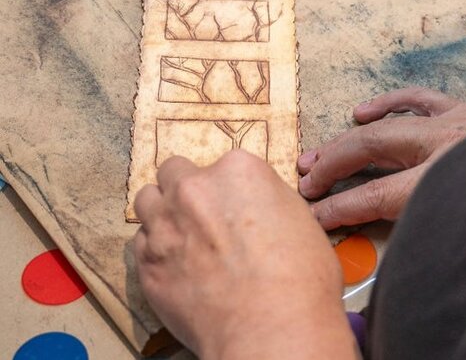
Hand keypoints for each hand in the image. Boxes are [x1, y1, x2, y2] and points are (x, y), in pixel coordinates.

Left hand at [134, 150, 357, 359]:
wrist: (271, 327)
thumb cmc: (299, 277)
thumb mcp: (300, 220)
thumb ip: (268, 202)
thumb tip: (258, 211)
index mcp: (238, 170)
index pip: (223, 164)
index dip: (230, 188)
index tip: (236, 207)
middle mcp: (194, 189)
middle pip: (173, 171)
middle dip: (186, 189)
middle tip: (204, 215)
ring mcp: (165, 225)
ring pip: (147, 201)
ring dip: (163, 212)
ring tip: (183, 236)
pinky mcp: (147, 263)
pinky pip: (141, 243)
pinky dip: (155, 249)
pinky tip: (177, 266)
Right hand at [298, 87, 465, 229]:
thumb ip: (431, 233)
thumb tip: (395, 254)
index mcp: (447, 181)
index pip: (375, 197)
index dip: (337, 208)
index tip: (310, 217)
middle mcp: (447, 146)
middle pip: (372, 150)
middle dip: (333, 167)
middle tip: (304, 183)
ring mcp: (458, 123)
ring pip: (389, 125)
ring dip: (349, 138)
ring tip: (318, 155)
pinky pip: (421, 99)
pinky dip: (390, 102)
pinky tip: (364, 110)